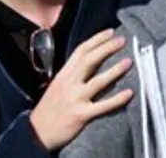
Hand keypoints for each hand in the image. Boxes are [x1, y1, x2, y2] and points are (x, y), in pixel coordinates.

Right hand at [29, 28, 133, 150]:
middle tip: (122, 40)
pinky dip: (117, 99)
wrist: (35, 134)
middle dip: (107, 48)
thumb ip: (72, 74)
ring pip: (98, 81)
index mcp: (63, 75)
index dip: (97, 39)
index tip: (110, 32)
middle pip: (90, 60)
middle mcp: (69, 84)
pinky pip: (102, 106)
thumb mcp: (57, 86)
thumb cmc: (49, 109)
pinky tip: (129, 93)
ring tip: (129, 62)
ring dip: (115, 70)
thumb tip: (93, 61)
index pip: (81, 51)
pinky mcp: (81, 115)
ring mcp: (75, 99)